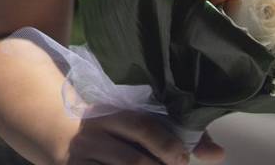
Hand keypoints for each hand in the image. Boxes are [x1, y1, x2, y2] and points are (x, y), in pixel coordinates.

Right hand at [64, 111, 223, 164]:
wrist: (55, 129)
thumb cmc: (111, 126)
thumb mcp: (134, 121)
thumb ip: (175, 132)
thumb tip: (219, 154)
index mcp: (111, 113)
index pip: (140, 126)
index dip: (164, 143)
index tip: (182, 157)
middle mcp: (94, 135)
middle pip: (132, 161)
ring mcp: (80, 160)